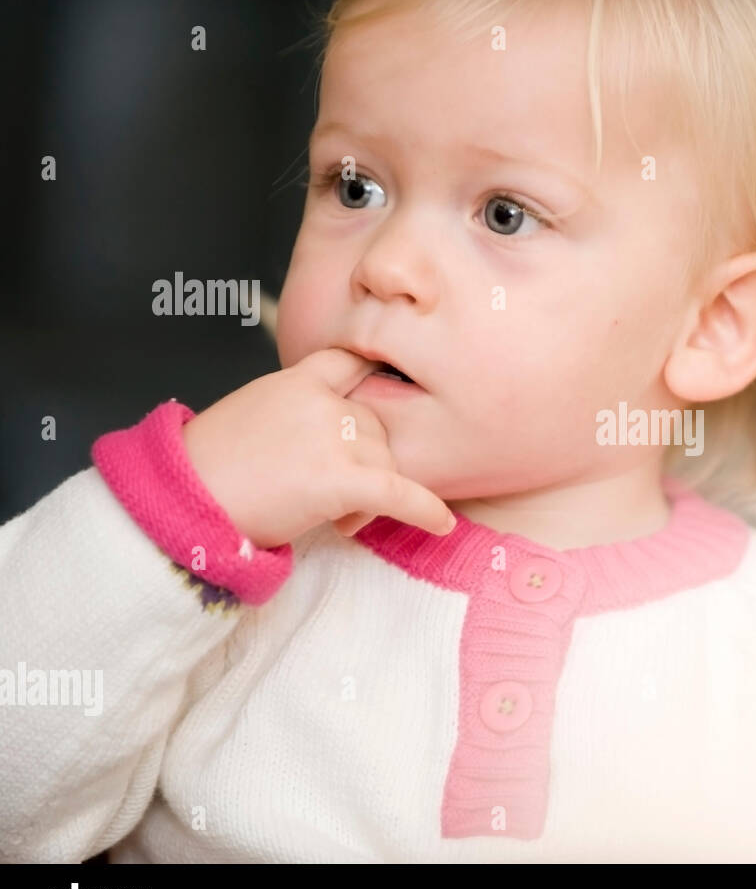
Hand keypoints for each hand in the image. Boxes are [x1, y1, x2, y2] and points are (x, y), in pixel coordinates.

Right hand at [180, 347, 454, 549]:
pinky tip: (442, 525)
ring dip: (372, 495)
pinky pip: (399, 493)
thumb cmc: (204, 468)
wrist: (179, 499)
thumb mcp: (250, 416)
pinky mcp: (340, 479)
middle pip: (376, 428)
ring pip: (385, 463)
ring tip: (338, 520)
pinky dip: (425, 511)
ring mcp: (333, 438)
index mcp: (296, 381)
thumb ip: (293, 413)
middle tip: (336, 499)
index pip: (352, 363)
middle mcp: (321, 402)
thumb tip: (321, 440)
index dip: (372, 377)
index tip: (389, 385)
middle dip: (366, 463)